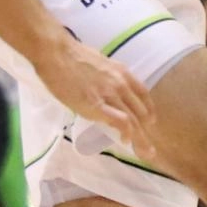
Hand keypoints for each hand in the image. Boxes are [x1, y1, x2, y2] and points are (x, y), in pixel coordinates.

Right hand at [32, 34, 154, 151]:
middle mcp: (121, 84)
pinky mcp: (98, 105)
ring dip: (141, 139)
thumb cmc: (70, 56)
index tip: (150, 122)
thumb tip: (103, 88)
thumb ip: (105, 78)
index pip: (143, 94)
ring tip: (144, 153)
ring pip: (134, 120)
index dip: (149, 110)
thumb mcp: (98, 64)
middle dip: (146, 131)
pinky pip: (120, 122)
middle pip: (141, 112)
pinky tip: (126, 142)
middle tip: (148, 147)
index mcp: (122, 73)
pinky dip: (126, 134)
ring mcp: (111, 95)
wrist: (56, 53)